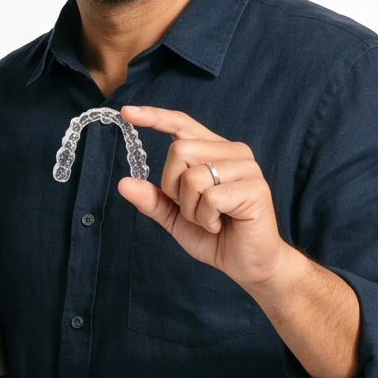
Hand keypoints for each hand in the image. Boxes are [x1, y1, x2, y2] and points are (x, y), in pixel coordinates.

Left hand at [117, 106, 287, 295]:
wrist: (248, 264)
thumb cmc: (216, 237)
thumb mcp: (176, 218)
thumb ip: (154, 200)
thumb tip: (124, 183)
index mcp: (214, 152)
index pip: (182, 124)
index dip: (155, 117)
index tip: (127, 113)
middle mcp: (232, 152)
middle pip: (179, 151)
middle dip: (174, 188)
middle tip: (193, 210)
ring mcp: (246, 167)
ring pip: (193, 176)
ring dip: (191, 209)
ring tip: (211, 220)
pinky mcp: (254, 187)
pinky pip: (210, 197)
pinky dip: (206, 219)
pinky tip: (221, 224)